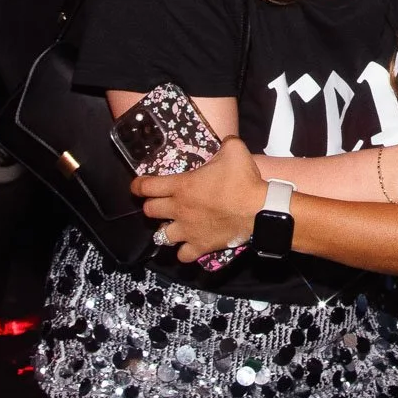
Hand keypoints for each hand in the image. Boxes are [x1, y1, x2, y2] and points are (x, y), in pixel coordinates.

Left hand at [133, 139, 268, 265]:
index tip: (137, 186)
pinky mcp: (201, 246)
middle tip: (159, 203)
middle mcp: (179, 209)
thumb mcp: (233, 150)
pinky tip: (188, 246)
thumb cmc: (244, 180)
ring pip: (161, 235)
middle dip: (151, 206)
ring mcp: (188, 230)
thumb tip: (225, 142)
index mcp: (181, 186)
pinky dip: (183, 252)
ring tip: (173, 226)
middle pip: (150, 211)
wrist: (260, 209)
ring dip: (165, 230)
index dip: (138, 186)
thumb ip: (224, 144)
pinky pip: (183, 255)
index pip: (146, 187)